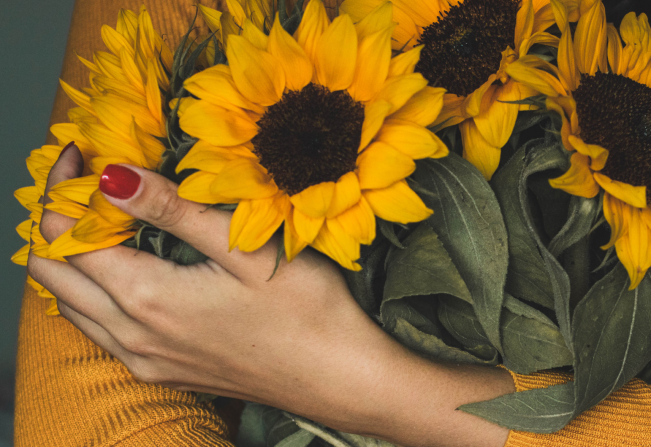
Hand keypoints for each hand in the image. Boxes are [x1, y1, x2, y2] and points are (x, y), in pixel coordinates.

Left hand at [28, 146, 513, 446]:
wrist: (338, 378)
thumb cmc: (305, 309)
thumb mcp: (243, 250)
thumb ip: (174, 210)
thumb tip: (113, 176)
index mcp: (146, 297)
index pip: (67, 237)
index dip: (63, 188)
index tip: (82, 152)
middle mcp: (132, 335)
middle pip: (53, 274)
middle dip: (56, 221)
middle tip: (85, 183)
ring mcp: (144, 359)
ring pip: (71, 305)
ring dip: (71, 259)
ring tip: (101, 220)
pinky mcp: (162, 371)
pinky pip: (99, 329)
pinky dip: (91, 292)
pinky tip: (123, 272)